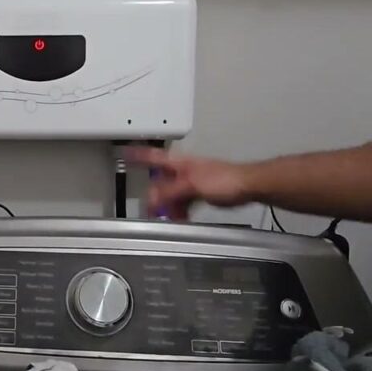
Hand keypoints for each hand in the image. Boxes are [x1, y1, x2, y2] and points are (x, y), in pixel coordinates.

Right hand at [122, 147, 252, 219]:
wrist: (248, 186)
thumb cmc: (225, 179)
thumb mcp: (192, 185)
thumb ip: (171, 192)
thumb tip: (152, 199)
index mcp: (179, 163)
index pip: (153, 157)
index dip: (137, 155)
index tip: (123, 152)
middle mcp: (183, 171)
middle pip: (161, 183)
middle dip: (155, 197)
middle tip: (150, 211)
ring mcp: (191, 182)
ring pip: (172, 195)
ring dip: (169, 207)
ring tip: (168, 218)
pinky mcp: (200, 192)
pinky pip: (183, 202)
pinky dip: (180, 211)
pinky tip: (181, 219)